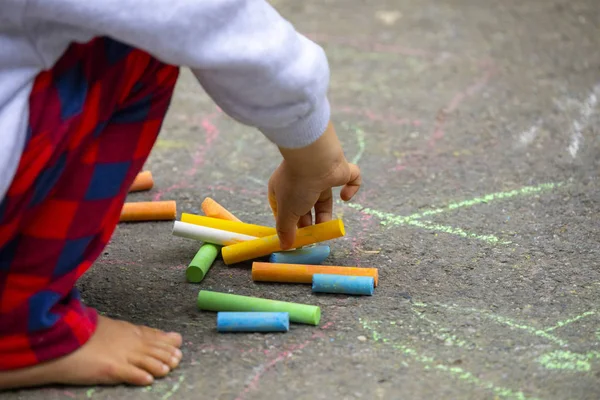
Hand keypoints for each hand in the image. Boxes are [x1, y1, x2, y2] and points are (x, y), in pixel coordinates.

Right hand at [268, 122, 360, 248]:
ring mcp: (321, 176)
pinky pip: (350, 180)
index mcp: (283, 188)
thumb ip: (286, 229)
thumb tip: (285, 246)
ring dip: (325, 214)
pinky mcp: (339, 171)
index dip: (290, 223)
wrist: (316, 159)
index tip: (295, 237)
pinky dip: (351, 188)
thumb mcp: (287, 212)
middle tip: (313, 238)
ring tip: (327, 228)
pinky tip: (346, 196)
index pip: (285, 208)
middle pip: (305, 207)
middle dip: (309, 223)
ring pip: (324, 199)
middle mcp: (301, 182)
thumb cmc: (297, 185)